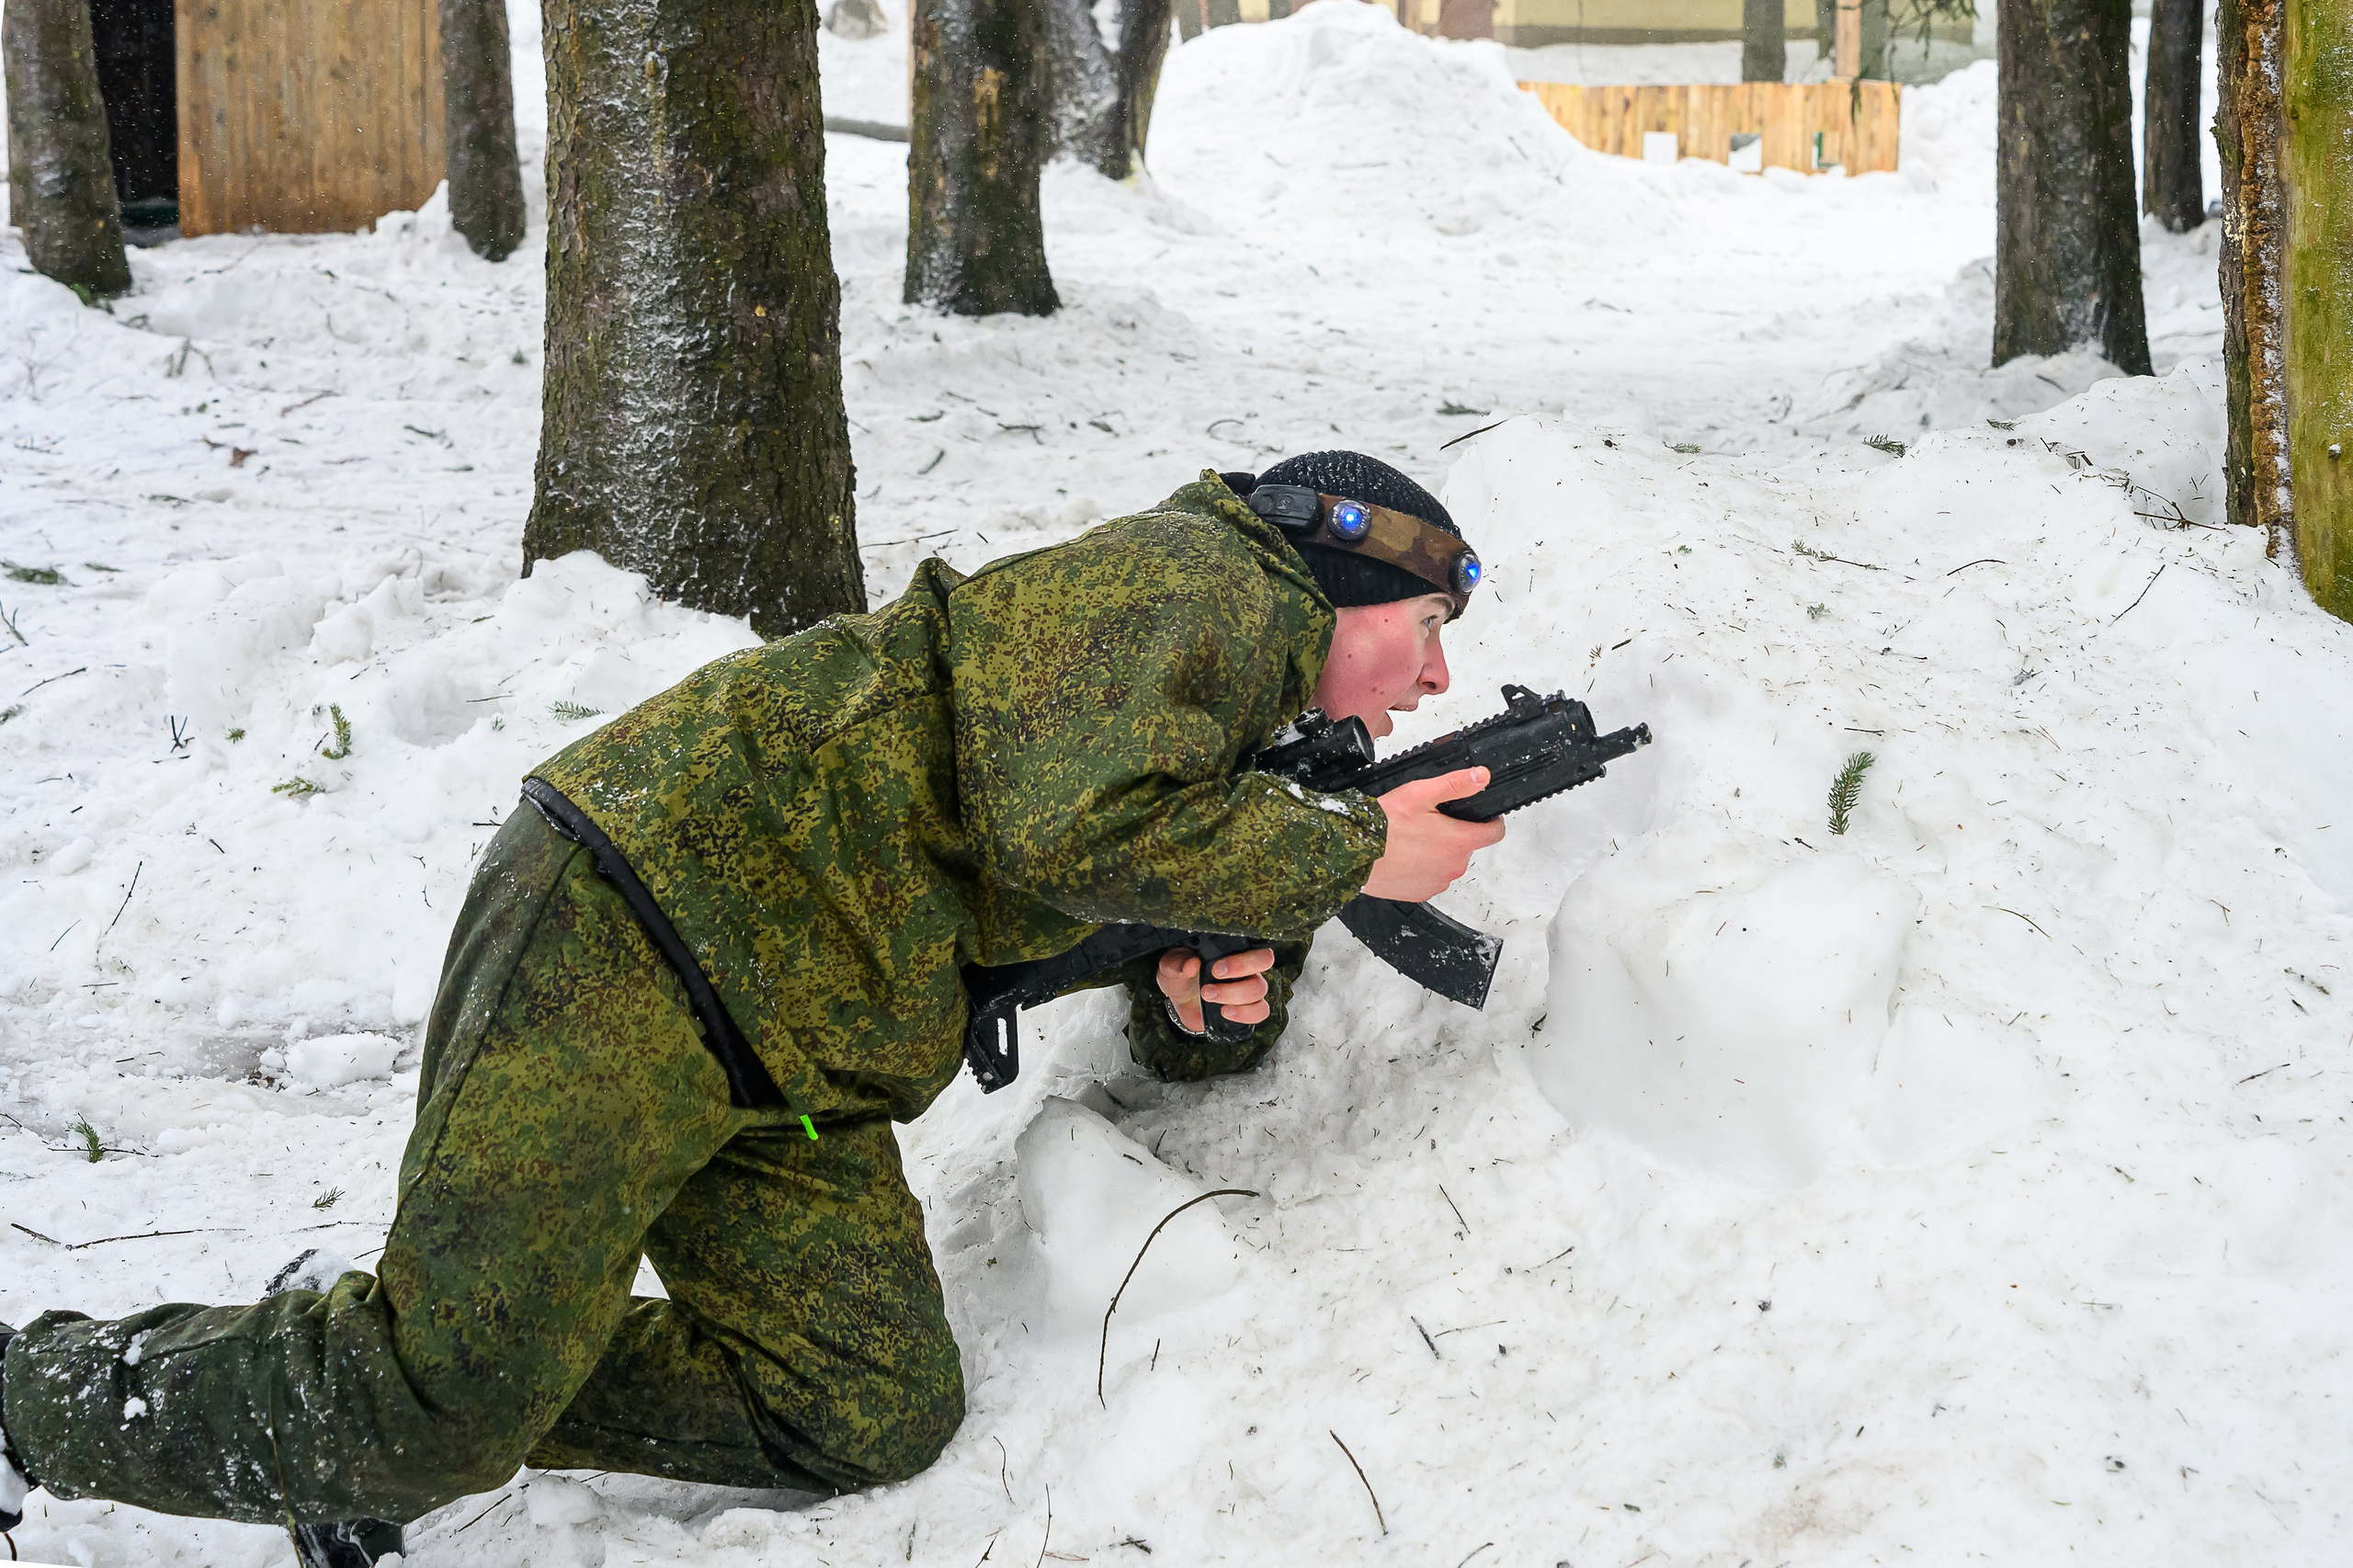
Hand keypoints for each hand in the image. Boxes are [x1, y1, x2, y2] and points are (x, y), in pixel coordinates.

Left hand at [1155, 945, 1277, 1033]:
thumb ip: (1177, 962)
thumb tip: (1191, 964)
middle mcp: (1246, 966)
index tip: (1216, 968)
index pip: (1252, 944)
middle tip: (1214, 977)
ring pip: (1259, 989)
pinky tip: (1225, 1012)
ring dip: (1234, 995)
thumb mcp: (1171, 966)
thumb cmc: (1181, 976)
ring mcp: (1249, 987)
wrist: (1180, 1001)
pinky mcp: (1247, 1009)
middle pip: (1263, 961)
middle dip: (1241, 970)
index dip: (1241, 957)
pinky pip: (1260, 1012)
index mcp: (1231, 949)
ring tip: (1209, 996)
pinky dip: (1245, 1014)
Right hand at [1361, 766, 1506, 901]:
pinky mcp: (1420, 893)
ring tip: (1412, 839)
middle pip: (1466, 847)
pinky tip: (1404, 856)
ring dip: (1436, 852)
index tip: (1481, 816)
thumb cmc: (1384, 826)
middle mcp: (1453, 866)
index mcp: (1459, 841)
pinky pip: (1429, 877)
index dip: (1491, 821)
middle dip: (1453, 834)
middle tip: (1428, 822)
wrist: (1354, 853)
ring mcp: (1437, 882)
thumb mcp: (1420, 793)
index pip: (1495, 833)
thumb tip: (1481, 777)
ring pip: (1447, 862)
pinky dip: (1421, 868)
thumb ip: (1455, 785)